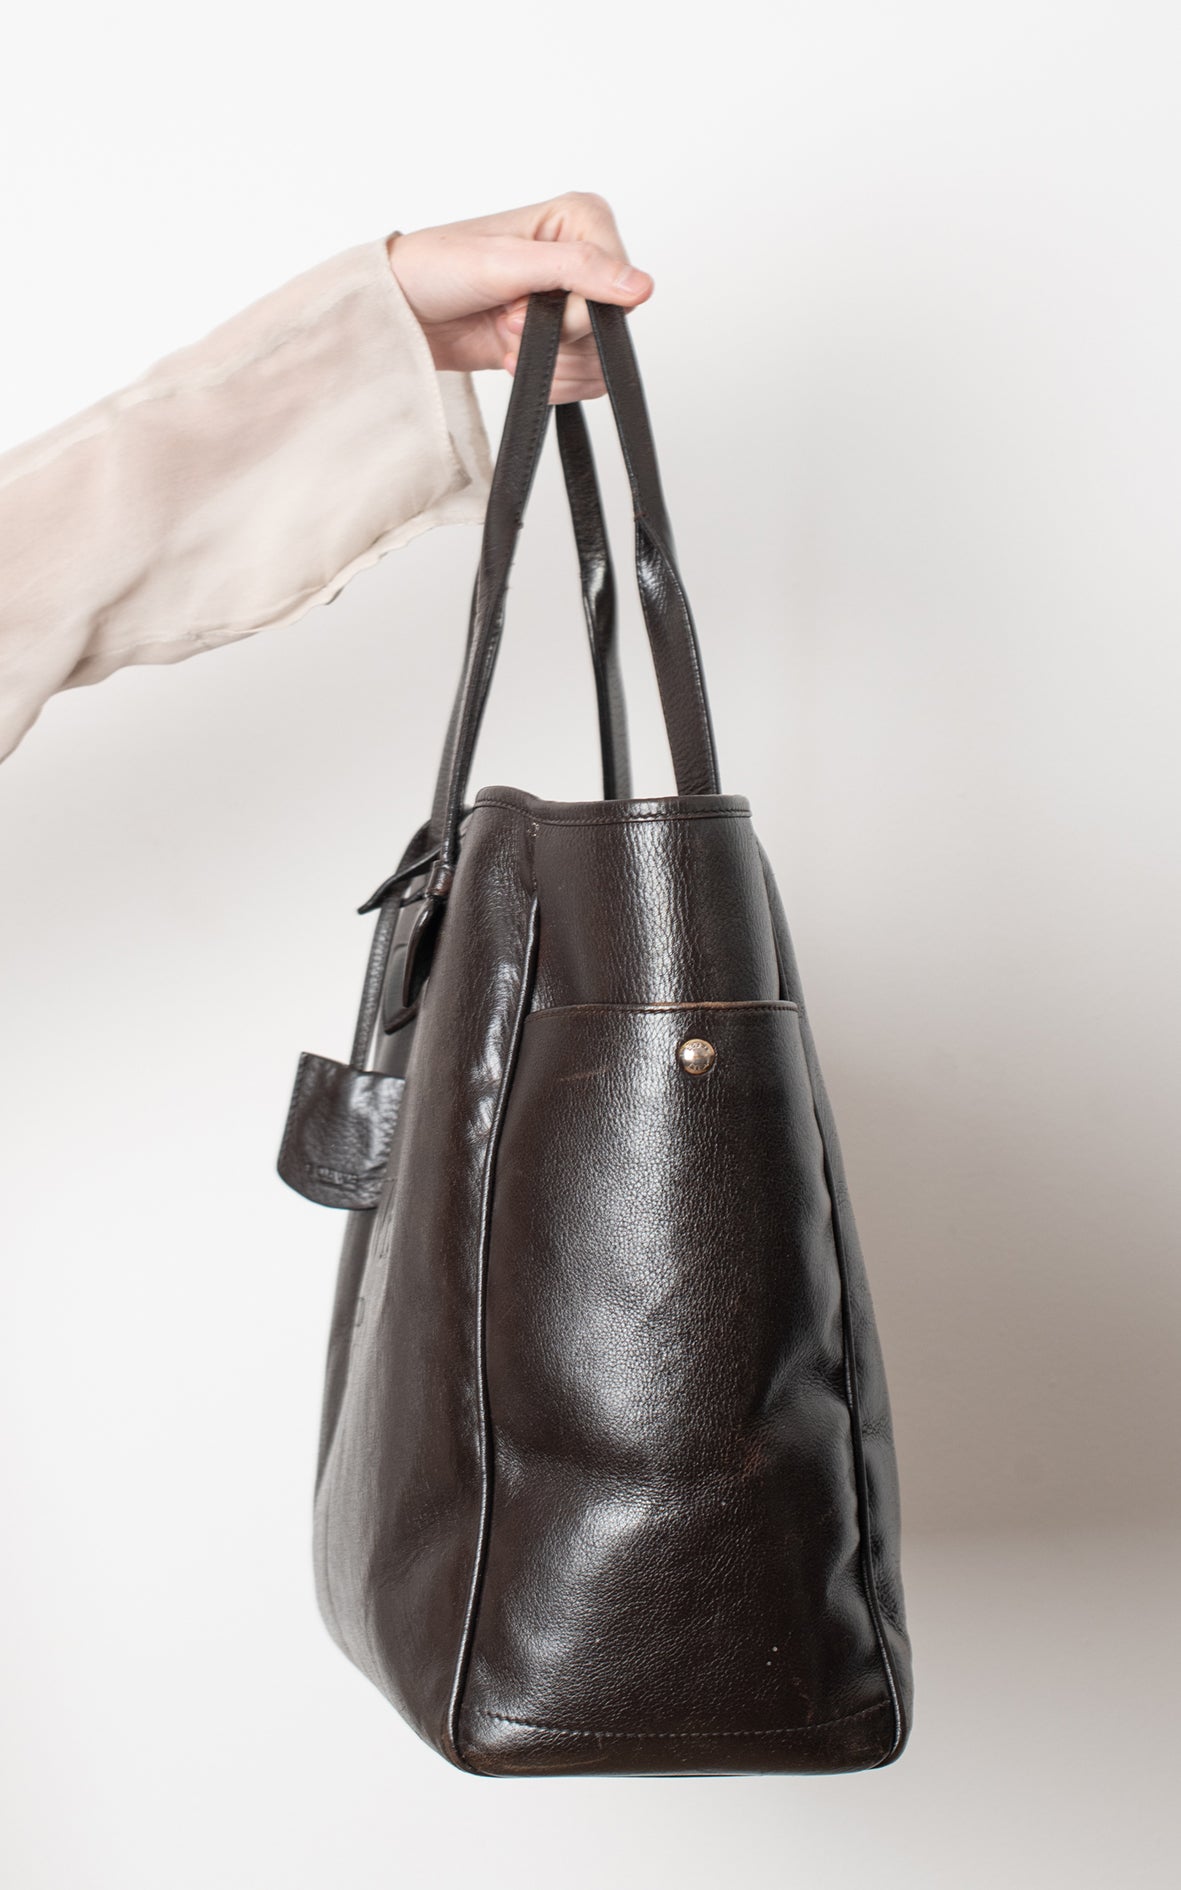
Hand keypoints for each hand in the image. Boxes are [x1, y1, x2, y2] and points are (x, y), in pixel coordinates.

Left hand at [387, 193, 652, 402]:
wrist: (402, 311)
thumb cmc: (437, 269)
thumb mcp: (507, 262)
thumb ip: (578, 269)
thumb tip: (641, 287)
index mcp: (580, 219)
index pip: (617, 280)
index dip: (575, 308)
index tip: (525, 305)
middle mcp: (584, 259)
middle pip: (611, 323)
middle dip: (557, 338)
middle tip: (507, 323)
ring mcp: (572, 303)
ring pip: (601, 357)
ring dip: (553, 365)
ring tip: (507, 343)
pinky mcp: (559, 341)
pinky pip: (587, 378)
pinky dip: (555, 383)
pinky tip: (515, 363)